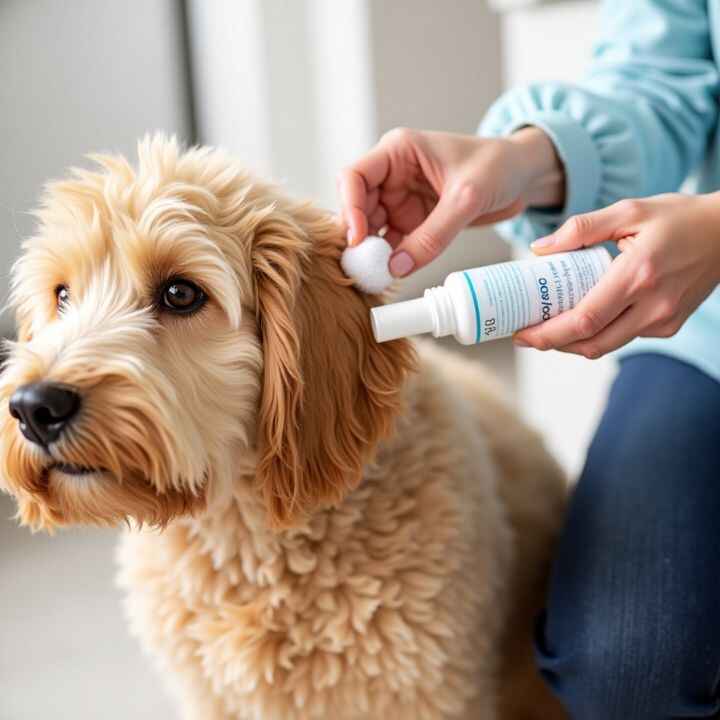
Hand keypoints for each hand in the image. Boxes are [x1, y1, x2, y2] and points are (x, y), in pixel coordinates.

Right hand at [337, 127, 564, 275]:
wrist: (523, 176)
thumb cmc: (498, 166)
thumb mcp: (467, 198)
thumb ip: (433, 235)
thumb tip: (396, 268)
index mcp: (398, 152)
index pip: (354, 177)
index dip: (349, 207)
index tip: (358, 239)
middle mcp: (392, 175)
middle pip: (357, 207)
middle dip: (358, 236)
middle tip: (363, 266)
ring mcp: (401, 200)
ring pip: (372, 229)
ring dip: (372, 252)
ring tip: (376, 275)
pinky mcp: (413, 221)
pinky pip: (392, 243)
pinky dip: (390, 260)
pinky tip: (391, 275)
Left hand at [514, 193, 719, 356]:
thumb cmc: (678, 217)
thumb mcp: (629, 210)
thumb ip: (582, 228)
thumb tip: (540, 249)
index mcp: (638, 274)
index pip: (585, 319)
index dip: (548, 333)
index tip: (522, 333)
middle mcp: (653, 305)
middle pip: (591, 343)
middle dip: (552, 344)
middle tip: (525, 334)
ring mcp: (663, 320)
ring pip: (606, 346)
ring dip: (571, 342)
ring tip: (547, 327)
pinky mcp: (668, 326)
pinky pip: (623, 338)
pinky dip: (597, 333)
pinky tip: (582, 317)